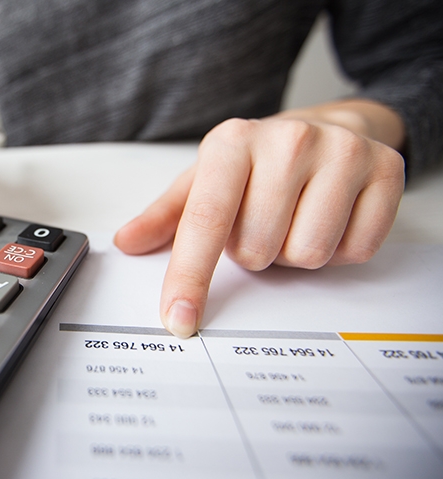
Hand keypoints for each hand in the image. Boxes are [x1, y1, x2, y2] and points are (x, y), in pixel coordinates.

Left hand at [114, 102, 405, 337]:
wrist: (328, 126)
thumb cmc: (256, 163)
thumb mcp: (204, 181)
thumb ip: (165, 217)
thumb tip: (126, 243)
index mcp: (232, 143)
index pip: (205, 222)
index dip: (189, 277)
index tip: (179, 318)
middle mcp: (288, 140)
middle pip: (257, 251)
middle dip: (255, 252)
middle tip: (262, 222)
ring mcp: (342, 151)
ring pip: (306, 255)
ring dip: (294, 253)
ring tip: (293, 219)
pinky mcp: (386, 170)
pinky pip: (355, 251)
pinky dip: (338, 250)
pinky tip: (330, 218)